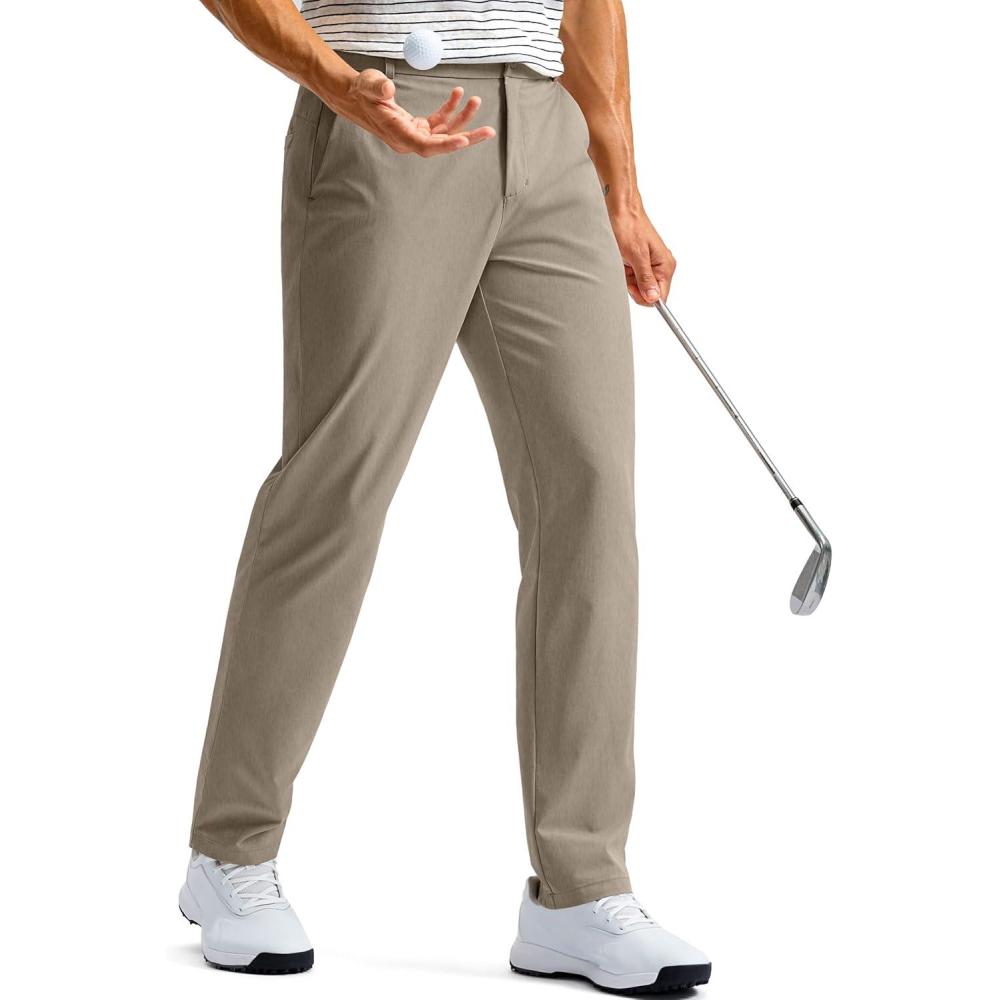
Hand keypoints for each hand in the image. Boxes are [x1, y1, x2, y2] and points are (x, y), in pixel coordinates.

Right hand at [335, 69, 495, 155]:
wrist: (355, 96)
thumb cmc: (362, 92)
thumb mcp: (368, 85)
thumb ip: (378, 88)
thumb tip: (388, 89)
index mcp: (399, 135)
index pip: (426, 145)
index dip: (446, 145)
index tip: (464, 140)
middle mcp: (410, 140)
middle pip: (443, 144)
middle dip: (467, 137)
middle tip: (489, 131)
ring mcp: (415, 134)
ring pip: (445, 131)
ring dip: (462, 118)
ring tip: (476, 100)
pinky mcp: (419, 126)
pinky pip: (439, 121)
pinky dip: (450, 109)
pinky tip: (458, 94)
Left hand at [609, 206, 676, 306]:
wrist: (621, 211)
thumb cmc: (629, 227)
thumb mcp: (636, 256)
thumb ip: (645, 279)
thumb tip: (654, 298)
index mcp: (666, 265)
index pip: (661, 297)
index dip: (645, 297)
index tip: (634, 288)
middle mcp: (662, 266)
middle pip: (648, 293)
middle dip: (634, 287)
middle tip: (627, 270)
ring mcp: (651, 265)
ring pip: (638, 286)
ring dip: (628, 278)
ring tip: (625, 262)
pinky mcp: (641, 263)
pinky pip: (633, 278)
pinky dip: (625, 273)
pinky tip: (623, 261)